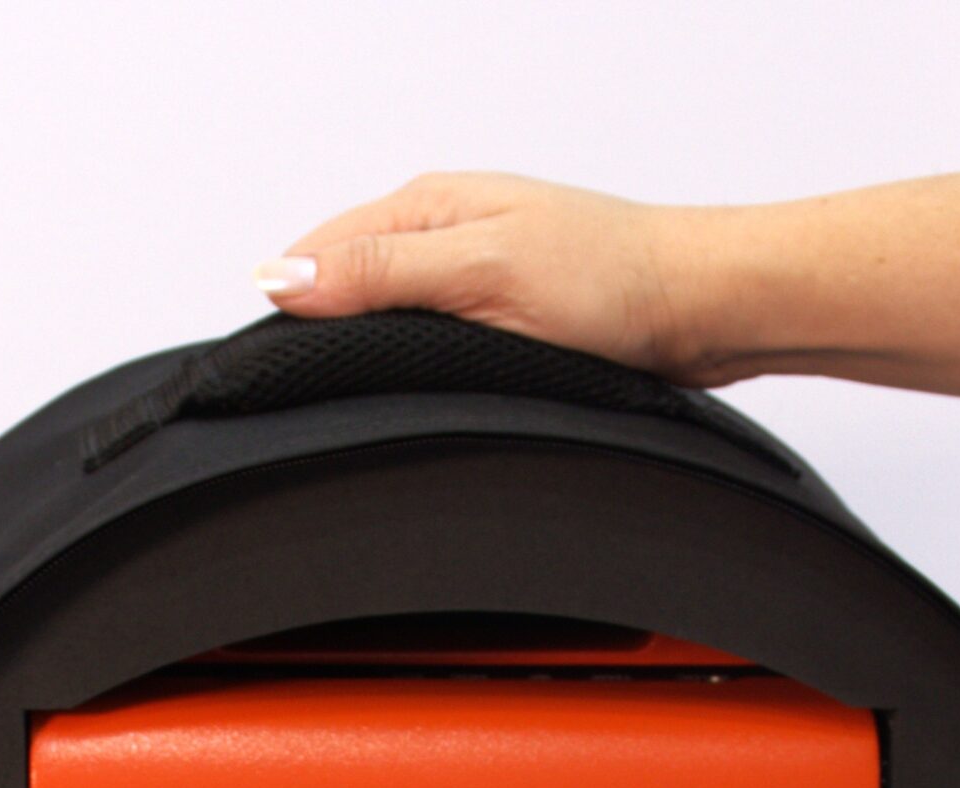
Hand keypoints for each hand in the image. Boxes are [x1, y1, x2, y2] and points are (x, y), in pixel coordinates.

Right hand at [254, 174, 732, 382]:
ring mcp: (473, 279)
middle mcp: (443, 237)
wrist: (700, 307)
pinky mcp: (504, 320)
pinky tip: (415, 401)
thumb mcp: (481, 271)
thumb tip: (284, 276)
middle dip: (320, 339)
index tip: (259, 371)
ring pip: (389, 324)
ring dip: (370, 362)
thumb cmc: (613, 278)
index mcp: (425, 208)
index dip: (284, 309)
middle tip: (301, 402)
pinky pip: (433, 347)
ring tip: (350, 407)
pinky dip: (415, 374)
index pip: (317, 255)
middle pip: (346, 291)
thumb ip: (383, 275)